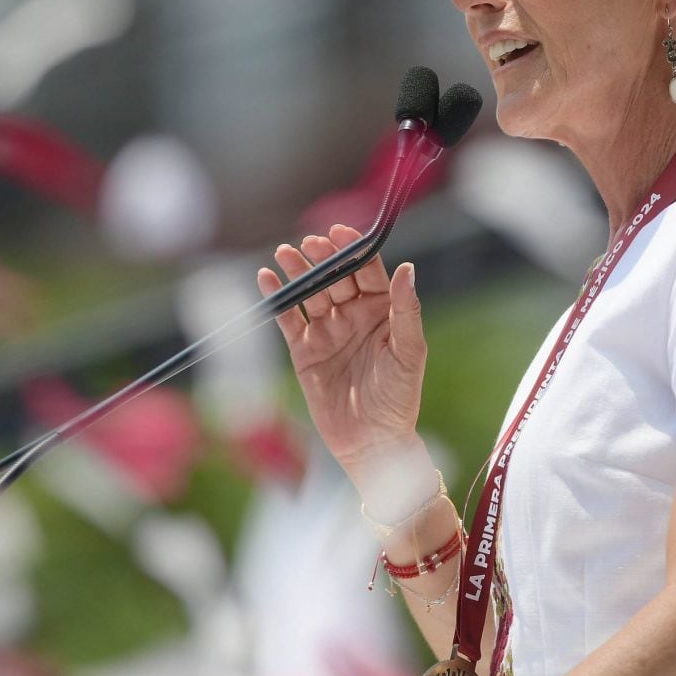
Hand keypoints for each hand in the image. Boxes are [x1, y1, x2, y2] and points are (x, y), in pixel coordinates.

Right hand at [256, 224, 427, 477]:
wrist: (372, 442)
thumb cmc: (399, 399)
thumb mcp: (409, 353)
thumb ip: (407, 310)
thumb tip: (407, 269)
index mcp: (383, 310)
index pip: (367, 270)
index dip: (353, 249)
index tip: (340, 233)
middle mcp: (354, 315)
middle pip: (335, 276)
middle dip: (322, 258)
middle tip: (309, 244)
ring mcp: (327, 331)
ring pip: (309, 292)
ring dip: (297, 271)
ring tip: (284, 253)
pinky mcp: (304, 350)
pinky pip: (288, 319)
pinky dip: (276, 298)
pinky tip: (266, 278)